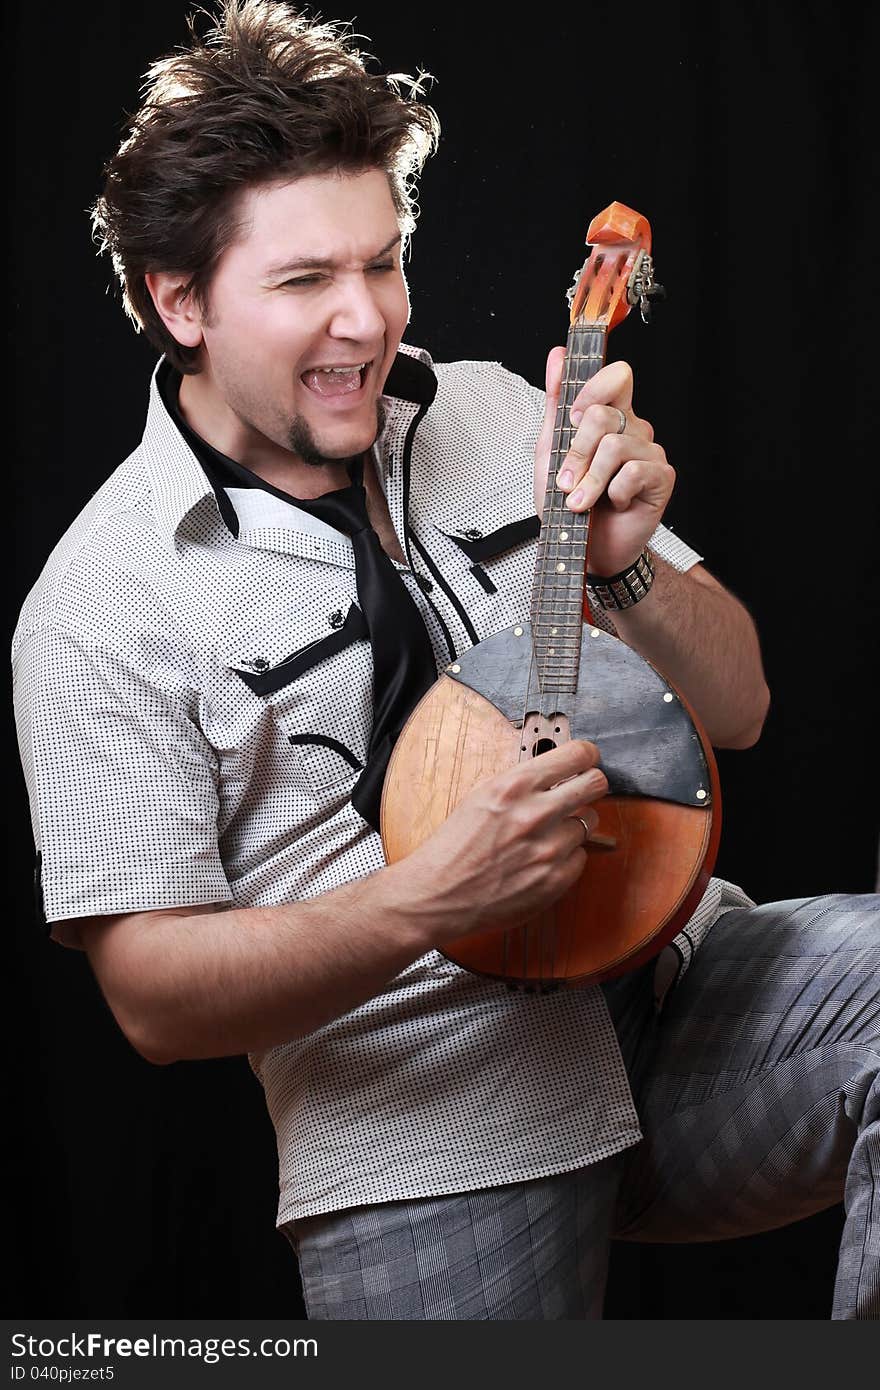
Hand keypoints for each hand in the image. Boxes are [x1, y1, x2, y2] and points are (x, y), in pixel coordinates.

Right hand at [399, 740, 607, 943]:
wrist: (439, 894)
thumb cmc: (454, 847)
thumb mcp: (480, 795)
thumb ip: (521, 781)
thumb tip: (555, 770)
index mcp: (514, 787)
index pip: (577, 755)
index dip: (587, 755)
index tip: (587, 759)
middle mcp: (535, 814)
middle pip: (596, 784)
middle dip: (591, 784)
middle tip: (583, 790)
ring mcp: (549, 849)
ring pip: (589, 822)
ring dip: (572, 826)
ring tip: (544, 835)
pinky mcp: (556, 879)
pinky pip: (580, 856)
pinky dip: (565, 856)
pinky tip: (539, 859)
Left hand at [534, 346, 674, 577]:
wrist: (584, 551)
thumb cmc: (569, 505)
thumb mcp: (550, 451)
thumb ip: (555, 403)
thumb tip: (557, 357)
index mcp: (610, 417)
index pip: (616, 377)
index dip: (593, 387)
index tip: (572, 415)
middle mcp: (633, 430)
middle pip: (606, 413)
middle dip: (577, 451)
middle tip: (566, 479)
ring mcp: (649, 452)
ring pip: (614, 446)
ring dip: (590, 480)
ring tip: (581, 501)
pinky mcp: (661, 477)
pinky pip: (633, 472)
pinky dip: (614, 492)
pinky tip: (613, 503)